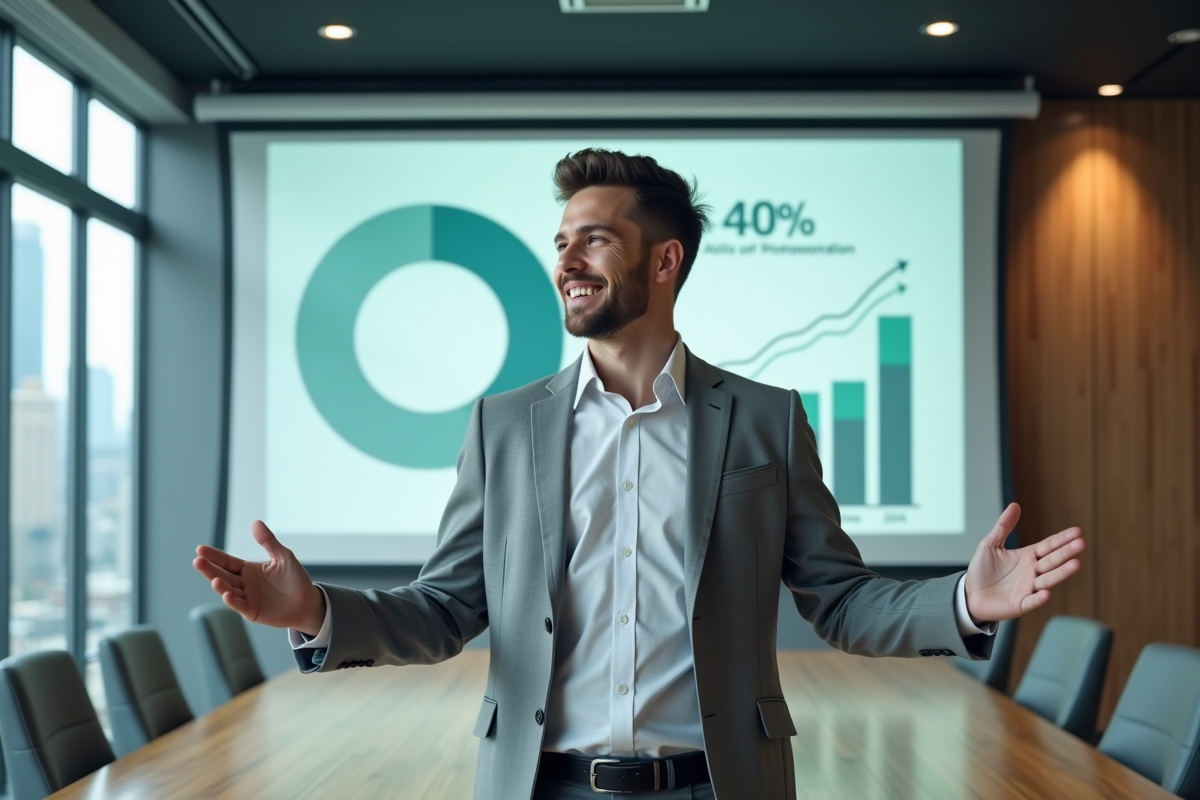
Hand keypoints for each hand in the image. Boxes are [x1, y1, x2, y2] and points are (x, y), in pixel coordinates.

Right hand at [192, 520, 326, 634]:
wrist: (308, 602)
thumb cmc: (295, 579)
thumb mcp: (283, 557)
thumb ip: (268, 542)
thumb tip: (255, 522)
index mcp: (248, 569)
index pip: (227, 561)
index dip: (214, 556)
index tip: (200, 549)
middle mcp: (244, 583)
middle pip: (223, 575)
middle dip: (210, 569)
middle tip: (198, 561)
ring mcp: (247, 598)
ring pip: (229, 590)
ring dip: (220, 586)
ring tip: (214, 579)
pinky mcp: (252, 612)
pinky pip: (240, 606)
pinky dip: (232, 601)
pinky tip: (226, 594)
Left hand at [964, 503, 1084, 622]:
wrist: (970, 594)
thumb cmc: (982, 570)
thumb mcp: (990, 544)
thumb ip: (1003, 526)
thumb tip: (1015, 505)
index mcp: (1027, 556)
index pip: (1048, 546)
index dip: (1062, 539)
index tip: (1077, 531)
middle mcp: (1032, 572)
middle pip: (1052, 560)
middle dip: (1066, 552)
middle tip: (1081, 544)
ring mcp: (1028, 588)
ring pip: (1048, 579)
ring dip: (1061, 573)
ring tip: (1076, 565)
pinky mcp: (1020, 604)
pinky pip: (1031, 601)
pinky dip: (1039, 598)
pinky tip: (1046, 593)